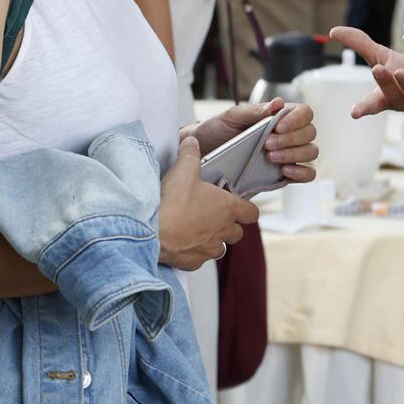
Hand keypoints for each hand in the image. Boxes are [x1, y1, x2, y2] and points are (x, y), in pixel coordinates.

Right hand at [158, 135, 258, 269]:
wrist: (152, 232)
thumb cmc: (172, 201)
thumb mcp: (184, 168)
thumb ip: (191, 152)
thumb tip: (192, 141)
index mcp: (227, 208)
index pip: (252, 212)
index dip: (247, 209)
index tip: (239, 205)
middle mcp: (222, 231)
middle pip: (237, 233)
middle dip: (229, 225)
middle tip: (213, 215)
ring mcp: (208, 249)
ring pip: (220, 248)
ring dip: (213, 240)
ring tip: (197, 229)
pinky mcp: (193, 262)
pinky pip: (200, 259)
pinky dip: (194, 252)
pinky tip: (182, 242)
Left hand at [190, 99, 318, 183]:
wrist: (203, 154)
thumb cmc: (217, 130)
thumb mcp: (232, 117)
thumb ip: (255, 111)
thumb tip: (278, 103)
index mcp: (279, 116)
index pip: (305, 112)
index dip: (297, 119)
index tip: (278, 127)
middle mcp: (288, 134)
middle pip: (310, 133)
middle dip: (291, 139)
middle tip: (267, 144)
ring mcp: (288, 154)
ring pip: (310, 152)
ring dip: (294, 154)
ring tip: (270, 157)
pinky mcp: (284, 174)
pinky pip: (307, 174)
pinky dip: (302, 172)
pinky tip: (285, 171)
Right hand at [328, 26, 403, 119]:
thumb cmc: (403, 78)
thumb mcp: (381, 59)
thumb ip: (359, 45)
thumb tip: (333, 31)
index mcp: (387, 96)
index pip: (374, 103)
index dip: (364, 107)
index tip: (354, 112)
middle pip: (394, 95)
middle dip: (386, 84)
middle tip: (377, 71)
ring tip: (400, 72)